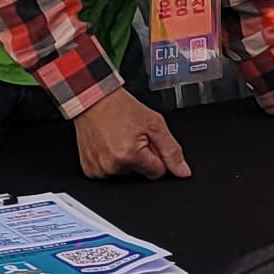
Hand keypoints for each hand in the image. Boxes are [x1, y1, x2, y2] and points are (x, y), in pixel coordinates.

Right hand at [76, 86, 190, 182]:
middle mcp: (112, 166)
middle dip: (141, 157)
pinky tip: (109, 145)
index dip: (156, 155)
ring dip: (126, 159)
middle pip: (141, 174)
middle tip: (132, 137)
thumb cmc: (120, 108)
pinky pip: (109, 173)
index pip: (158, 172)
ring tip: (119, 138)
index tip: (147, 141)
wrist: (94, 99)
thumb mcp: (154, 123)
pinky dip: (112, 161)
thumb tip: (183, 172)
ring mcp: (99, 169)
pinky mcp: (90, 170)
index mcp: (129, 156)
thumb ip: (171, 150)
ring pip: (126, 174)